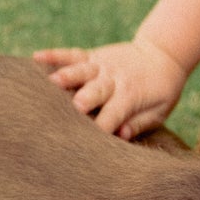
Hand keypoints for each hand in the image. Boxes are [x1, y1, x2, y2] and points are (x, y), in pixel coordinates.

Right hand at [33, 39, 186, 138]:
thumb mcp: (159, 111)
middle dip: (85, 100)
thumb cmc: (160, 91)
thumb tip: (121, 134)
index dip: (101, 129)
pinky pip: (72, 53)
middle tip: (75, 108)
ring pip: (81, 70)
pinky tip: (36, 57)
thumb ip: (140, 123)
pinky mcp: (93, 56)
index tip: (85, 145)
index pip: (113, 116)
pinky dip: (54, 55)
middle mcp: (113, 80)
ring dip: (67, 76)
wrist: (163, 55)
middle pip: (96, 91)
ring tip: (51, 82)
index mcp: (130, 96)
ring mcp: (101, 66)